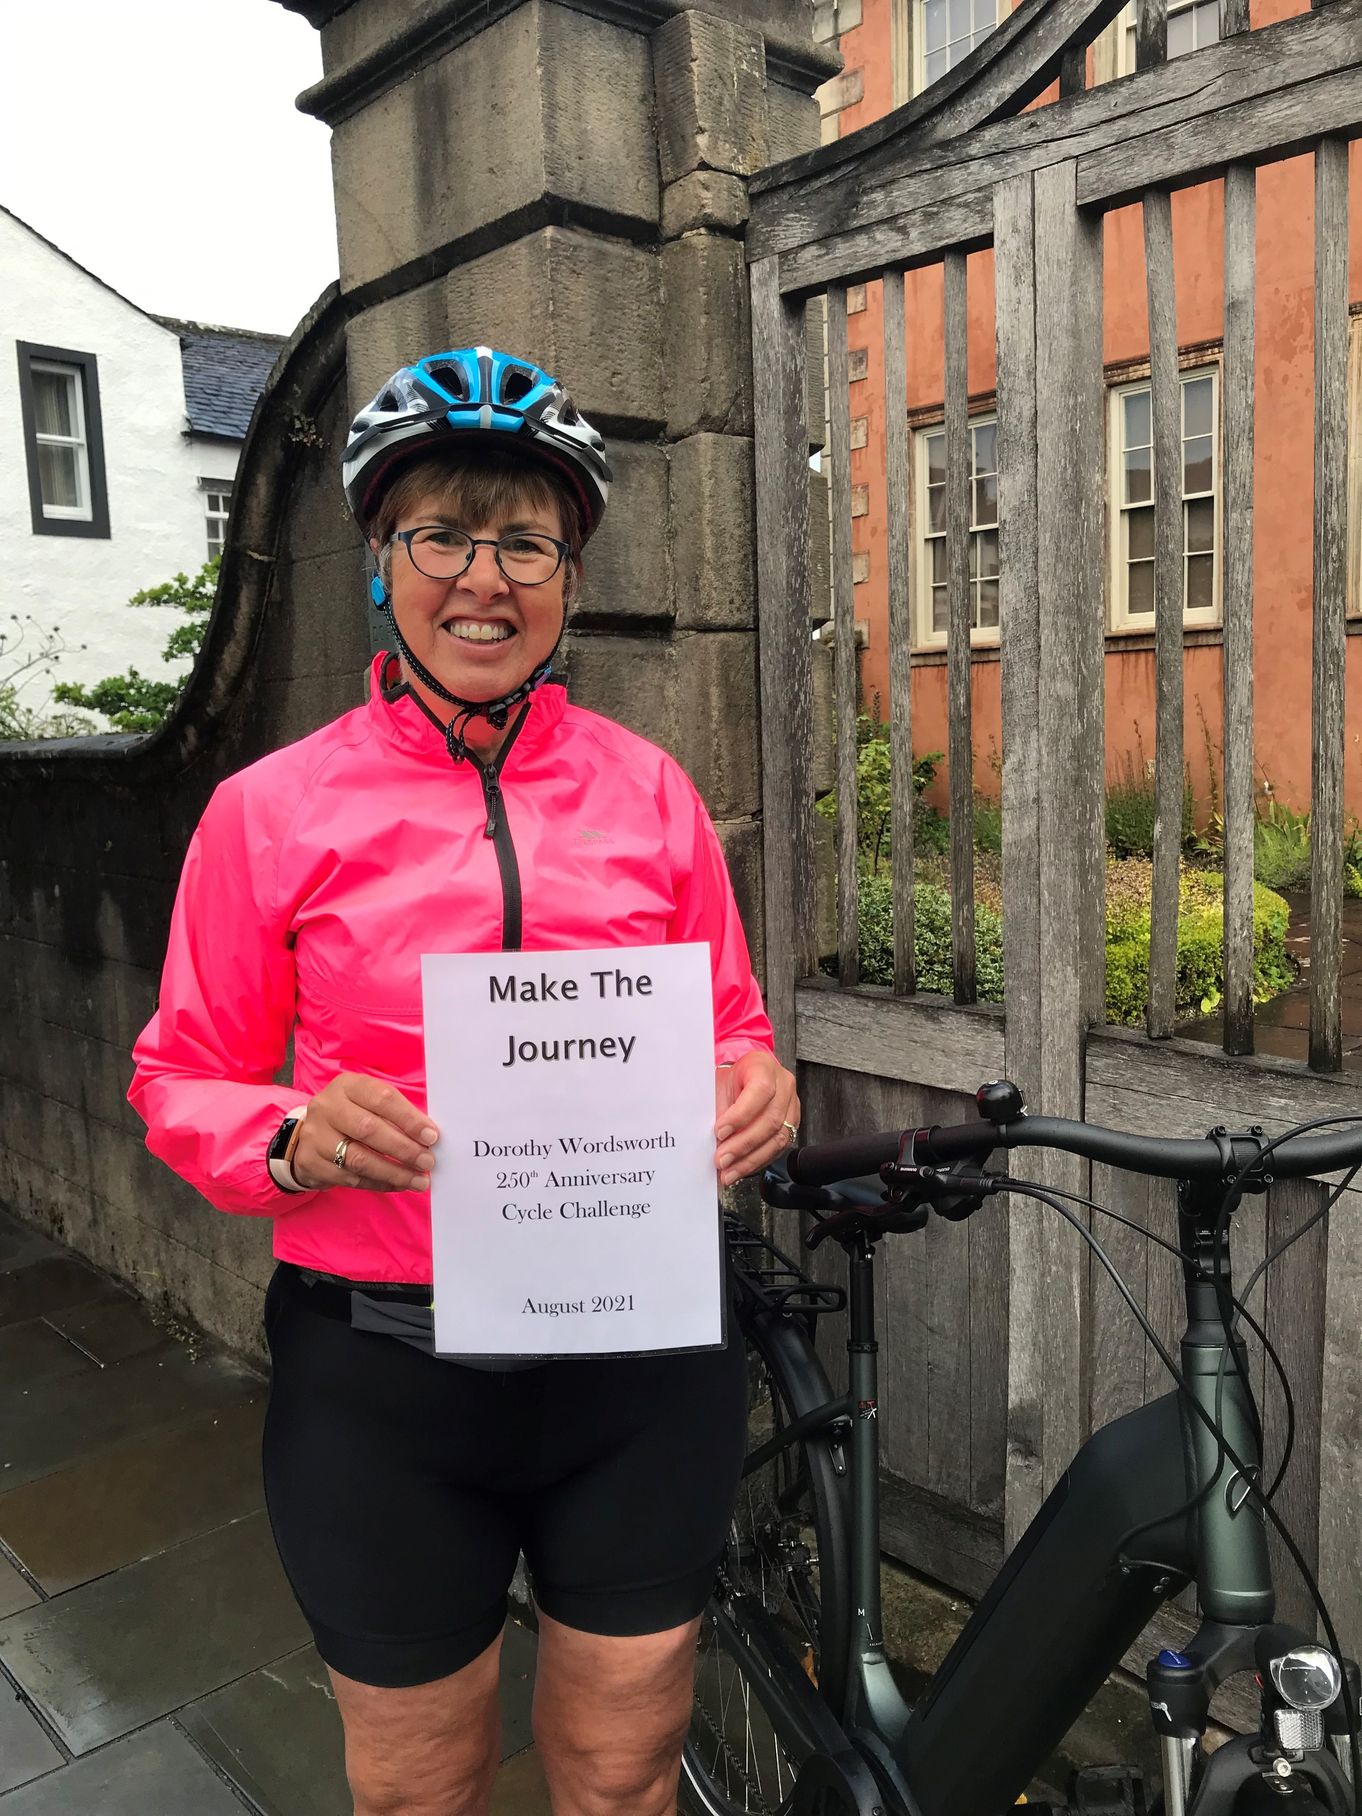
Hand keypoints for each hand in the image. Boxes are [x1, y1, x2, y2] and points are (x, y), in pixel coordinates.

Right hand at [291, 1074, 439, 1192]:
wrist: (307, 1136)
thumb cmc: (351, 1116)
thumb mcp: (368, 1103)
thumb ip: (395, 1114)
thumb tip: (428, 1136)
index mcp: (347, 1086)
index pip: (381, 1099)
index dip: (409, 1119)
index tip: (431, 1136)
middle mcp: (327, 1107)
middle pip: (369, 1129)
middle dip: (403, 1148)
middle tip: (427, 1162)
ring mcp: (316, 1136)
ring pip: (359, 1159)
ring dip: (394, 1172)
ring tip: (419, 1180)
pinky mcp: (311, 1163)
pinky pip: (351, 1179)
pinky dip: (379, 1184)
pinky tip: (398, 1184)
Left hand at [714, 1050, 799, 1187]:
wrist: (748, 1073)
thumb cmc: (733, 1076)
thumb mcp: (720, 1082)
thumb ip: (719, 1107)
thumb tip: (714, 1140)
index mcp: (765, 1068)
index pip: (760, 1091)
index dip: (740, 1115)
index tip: (719, 1132)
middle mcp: (784, 1086)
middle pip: (771, 1120)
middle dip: (743, 1145)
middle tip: (722, 1159)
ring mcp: (792, 1105)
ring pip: (779, 1138)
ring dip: (751, 1159)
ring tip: (730, 1172)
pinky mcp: (793, 1123)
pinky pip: (780, 1147)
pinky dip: (759, 1161)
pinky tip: (743, 1168)